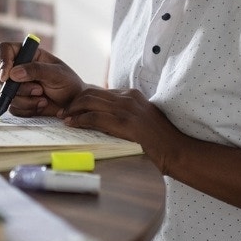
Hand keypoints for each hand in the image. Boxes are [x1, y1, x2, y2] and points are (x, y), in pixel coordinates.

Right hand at [0, 42, 86, 116]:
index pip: (5, 50)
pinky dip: (27, 109)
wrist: (74, 105)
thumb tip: (13, 73)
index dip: (3, 60)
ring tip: (43, 99)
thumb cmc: (68, 84)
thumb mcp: (56, 73)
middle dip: (19, 87)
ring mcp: (18, 86)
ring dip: (26, 100)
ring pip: (7, 94)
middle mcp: (19, 69)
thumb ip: (36, 70)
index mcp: (28, 55)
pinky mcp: (19, 102)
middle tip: (39, 90)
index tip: (6, 76)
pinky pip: (13, 108)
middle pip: (1, 76)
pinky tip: (40, 106)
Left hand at [62, 87, 182, 171]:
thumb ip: (124, 113)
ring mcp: (125, 109)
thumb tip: (103, 117)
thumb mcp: (141, 118)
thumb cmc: (160, 140)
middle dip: (73, 102)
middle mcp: (127, 98)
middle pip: (91, 93)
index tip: (72, 106)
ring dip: (72, 109)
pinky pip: (94, 117)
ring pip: (89, 102)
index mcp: (131, 95)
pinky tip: (72, 124)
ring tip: (64, 117)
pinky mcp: (123, 122)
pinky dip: (79, 119)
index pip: (99, 91)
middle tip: (63, 111)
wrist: (177, 150)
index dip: (82, 98)